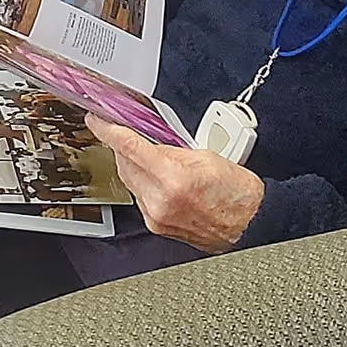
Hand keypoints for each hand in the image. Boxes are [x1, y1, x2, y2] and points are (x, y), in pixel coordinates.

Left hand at [86, 114, 264, 253]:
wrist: (250, 223)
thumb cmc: (237, 191)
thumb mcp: (206, 154)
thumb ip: (172, 148)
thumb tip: (151, 140)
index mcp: (173, 178)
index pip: (129, 147)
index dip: (108, 130)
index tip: (96, 120)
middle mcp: (160, 200)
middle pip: (125, 164)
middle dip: (122, 145)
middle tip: (125, 130)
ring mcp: (157, 217)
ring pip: (130, 181)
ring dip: (133, 164)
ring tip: (149, 153)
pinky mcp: (158, 226)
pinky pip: (140, 197)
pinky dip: (143, 182)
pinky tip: (157, 175)